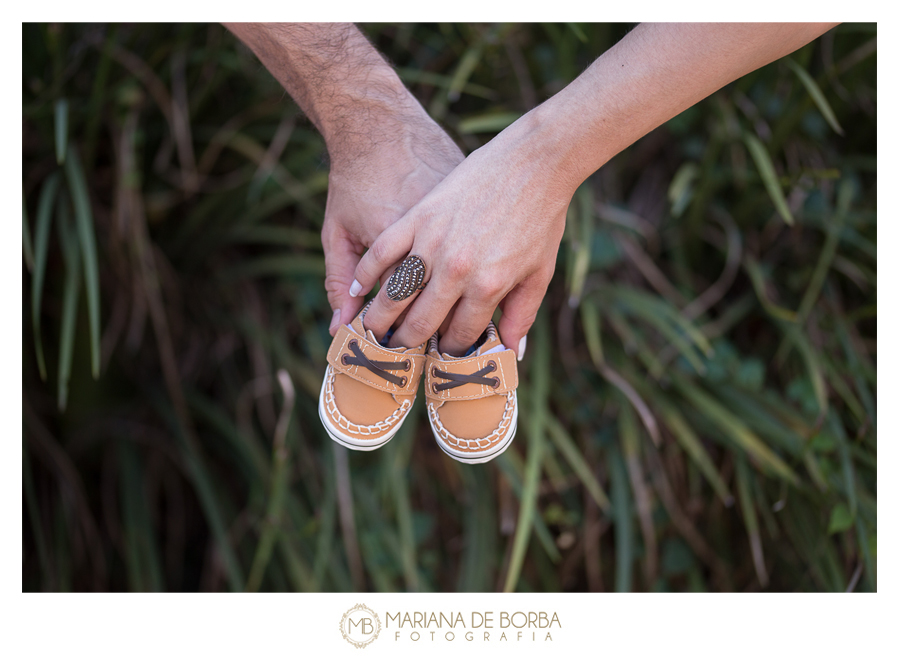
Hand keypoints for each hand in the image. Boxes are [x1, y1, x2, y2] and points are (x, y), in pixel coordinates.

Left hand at [323, 110, 462, 333]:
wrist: (383, 124)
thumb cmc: (354, 180)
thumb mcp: (336, 233)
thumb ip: (336, 282)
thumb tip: (337, 330)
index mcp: (408, 257)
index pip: (408, 318)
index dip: (401, 341)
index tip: (395, 356)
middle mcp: (442, 249)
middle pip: (440, 315)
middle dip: (427, 339)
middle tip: (420, 355)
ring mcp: (465, 233)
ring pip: (470, 298)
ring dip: (456, 322)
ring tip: (445, 337)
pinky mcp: (481, 220)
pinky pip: (483, 265)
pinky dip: (477, 288)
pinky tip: (468, 301)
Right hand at [348, 111, 573, 357]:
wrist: (534, 160)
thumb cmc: (542, 217)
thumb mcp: (540, 272)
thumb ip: (522, 315)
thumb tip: (510, 354)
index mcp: (488, 287)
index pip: (458, 335)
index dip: (448, 351)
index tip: (440, 354)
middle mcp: (456, 269)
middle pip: (420, 322)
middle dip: (407, 344)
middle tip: (397, 352)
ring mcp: (433, 241)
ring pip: (395, 293)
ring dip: (378, 319)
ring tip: (371, 332)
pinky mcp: (418, 216)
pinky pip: (383, 252)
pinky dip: (366, 274)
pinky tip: (358, 290)